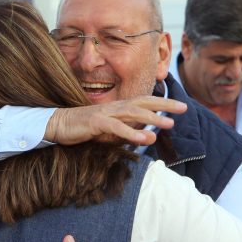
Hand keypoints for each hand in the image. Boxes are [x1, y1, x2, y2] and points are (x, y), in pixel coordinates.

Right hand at [43, 96, 185, 145]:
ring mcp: (105, 113)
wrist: (58, 125)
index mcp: (118, 107)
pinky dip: (131, 133)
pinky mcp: (96, 122)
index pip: (144, 101)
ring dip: (152, 118)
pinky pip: (116, 127)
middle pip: (144, 102)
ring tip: (169, 124)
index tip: (180, 106)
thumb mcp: (108, 129)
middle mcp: (115, 107)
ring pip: (133, 113)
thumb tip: (146, 135)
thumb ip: (126, 130)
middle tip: (184, 108)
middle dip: (164, 104)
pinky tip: (144, 139)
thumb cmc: (83, 128)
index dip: (163, 102)